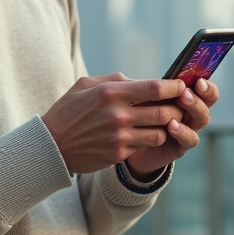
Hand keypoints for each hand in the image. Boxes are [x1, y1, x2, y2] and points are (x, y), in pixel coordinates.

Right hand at [41, 74, 187, 173]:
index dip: (174, 87)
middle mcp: (118, 115)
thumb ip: (116, 80)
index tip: (181, 86)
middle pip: (164, 112)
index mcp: (111, 93)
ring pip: (160, 133)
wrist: (52, 145)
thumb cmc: (69, 110)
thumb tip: (141, 82)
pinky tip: (147, 133)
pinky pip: (145, 146)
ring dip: (168, 127)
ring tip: (167, 122)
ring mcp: (119, 137)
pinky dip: (150, 139)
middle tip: (182, 106)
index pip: (155, 88)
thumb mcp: (86, 85)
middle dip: (178, 109)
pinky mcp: (118, 154)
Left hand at [125, 78, 219, 179]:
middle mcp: (189, 112)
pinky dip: (183, 131)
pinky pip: (190, 139)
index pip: (203, 88)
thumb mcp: (136, 98)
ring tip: (182, 101)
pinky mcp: (180, 146)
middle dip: (200, 95)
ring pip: (202, 118)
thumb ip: (137, 87)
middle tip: (185, 93)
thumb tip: (125, 76)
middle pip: (207, 102)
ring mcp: (187, 129)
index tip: (199, 80)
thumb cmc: (135, 115)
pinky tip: (172, 125)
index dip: (205, 85)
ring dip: (194, 108)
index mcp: (183, 96)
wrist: (126, 145)